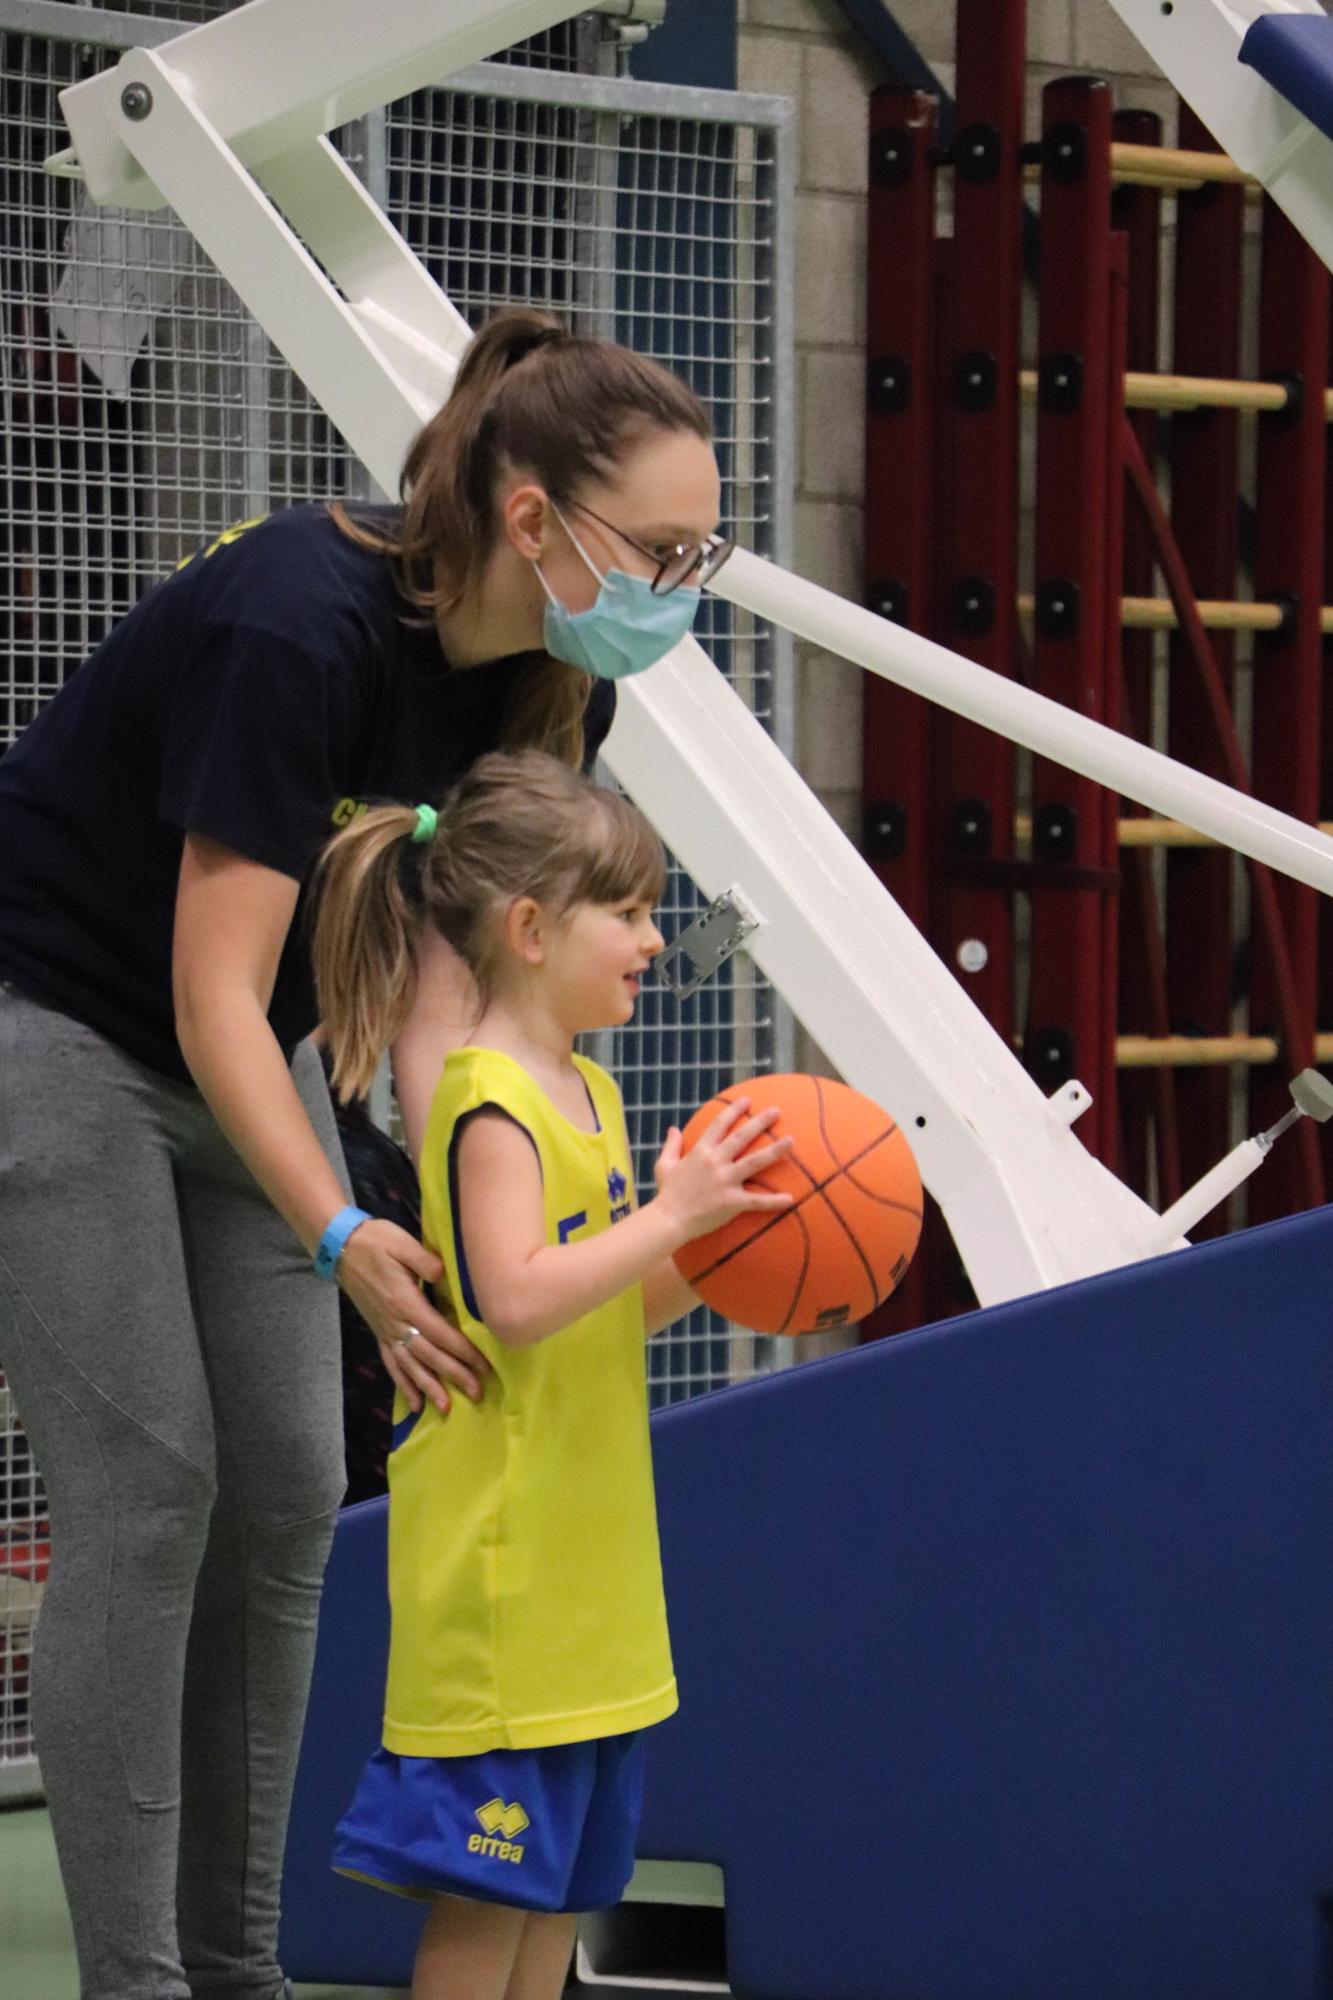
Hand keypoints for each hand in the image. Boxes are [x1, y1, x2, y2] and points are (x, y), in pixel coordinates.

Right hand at [336, 1216, 489, 1414]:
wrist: (341, 1247)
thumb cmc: (376, 1242)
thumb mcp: (401, 1243)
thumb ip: (423, 1260)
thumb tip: (442, 1273)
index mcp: (405, 1302)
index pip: (440, 1333)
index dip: (462, 1352)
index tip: (483, 1367)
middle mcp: (395, 1323)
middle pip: (429, 1355)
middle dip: (453, 1376)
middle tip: (477, 1394)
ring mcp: (385, 1330)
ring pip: (410, 1365)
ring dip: (429, 1388)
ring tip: (446, 1409)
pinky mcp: (379, 1331)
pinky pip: (391, 1363)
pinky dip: (403, 1384)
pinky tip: (414, 1403)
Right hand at [652, 1097, 794, 1242]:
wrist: (668, 1220)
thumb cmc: (667, 1193)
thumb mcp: (664, 1165)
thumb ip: (672, 1145)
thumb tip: (673, 1128)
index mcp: (700, 1151)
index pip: (719, 1125)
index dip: (734, 1111)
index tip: (747, 1100)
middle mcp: (715, 1162)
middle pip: (741, 1137)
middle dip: (760, 1122)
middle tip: (776, 1111)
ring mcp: (725, 1181)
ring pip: (754, 1162)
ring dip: (774, 1151)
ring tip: (791, 1140)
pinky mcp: (732, 1202)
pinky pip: (756, 1201)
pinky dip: (773, 1201)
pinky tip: (790, 1198)